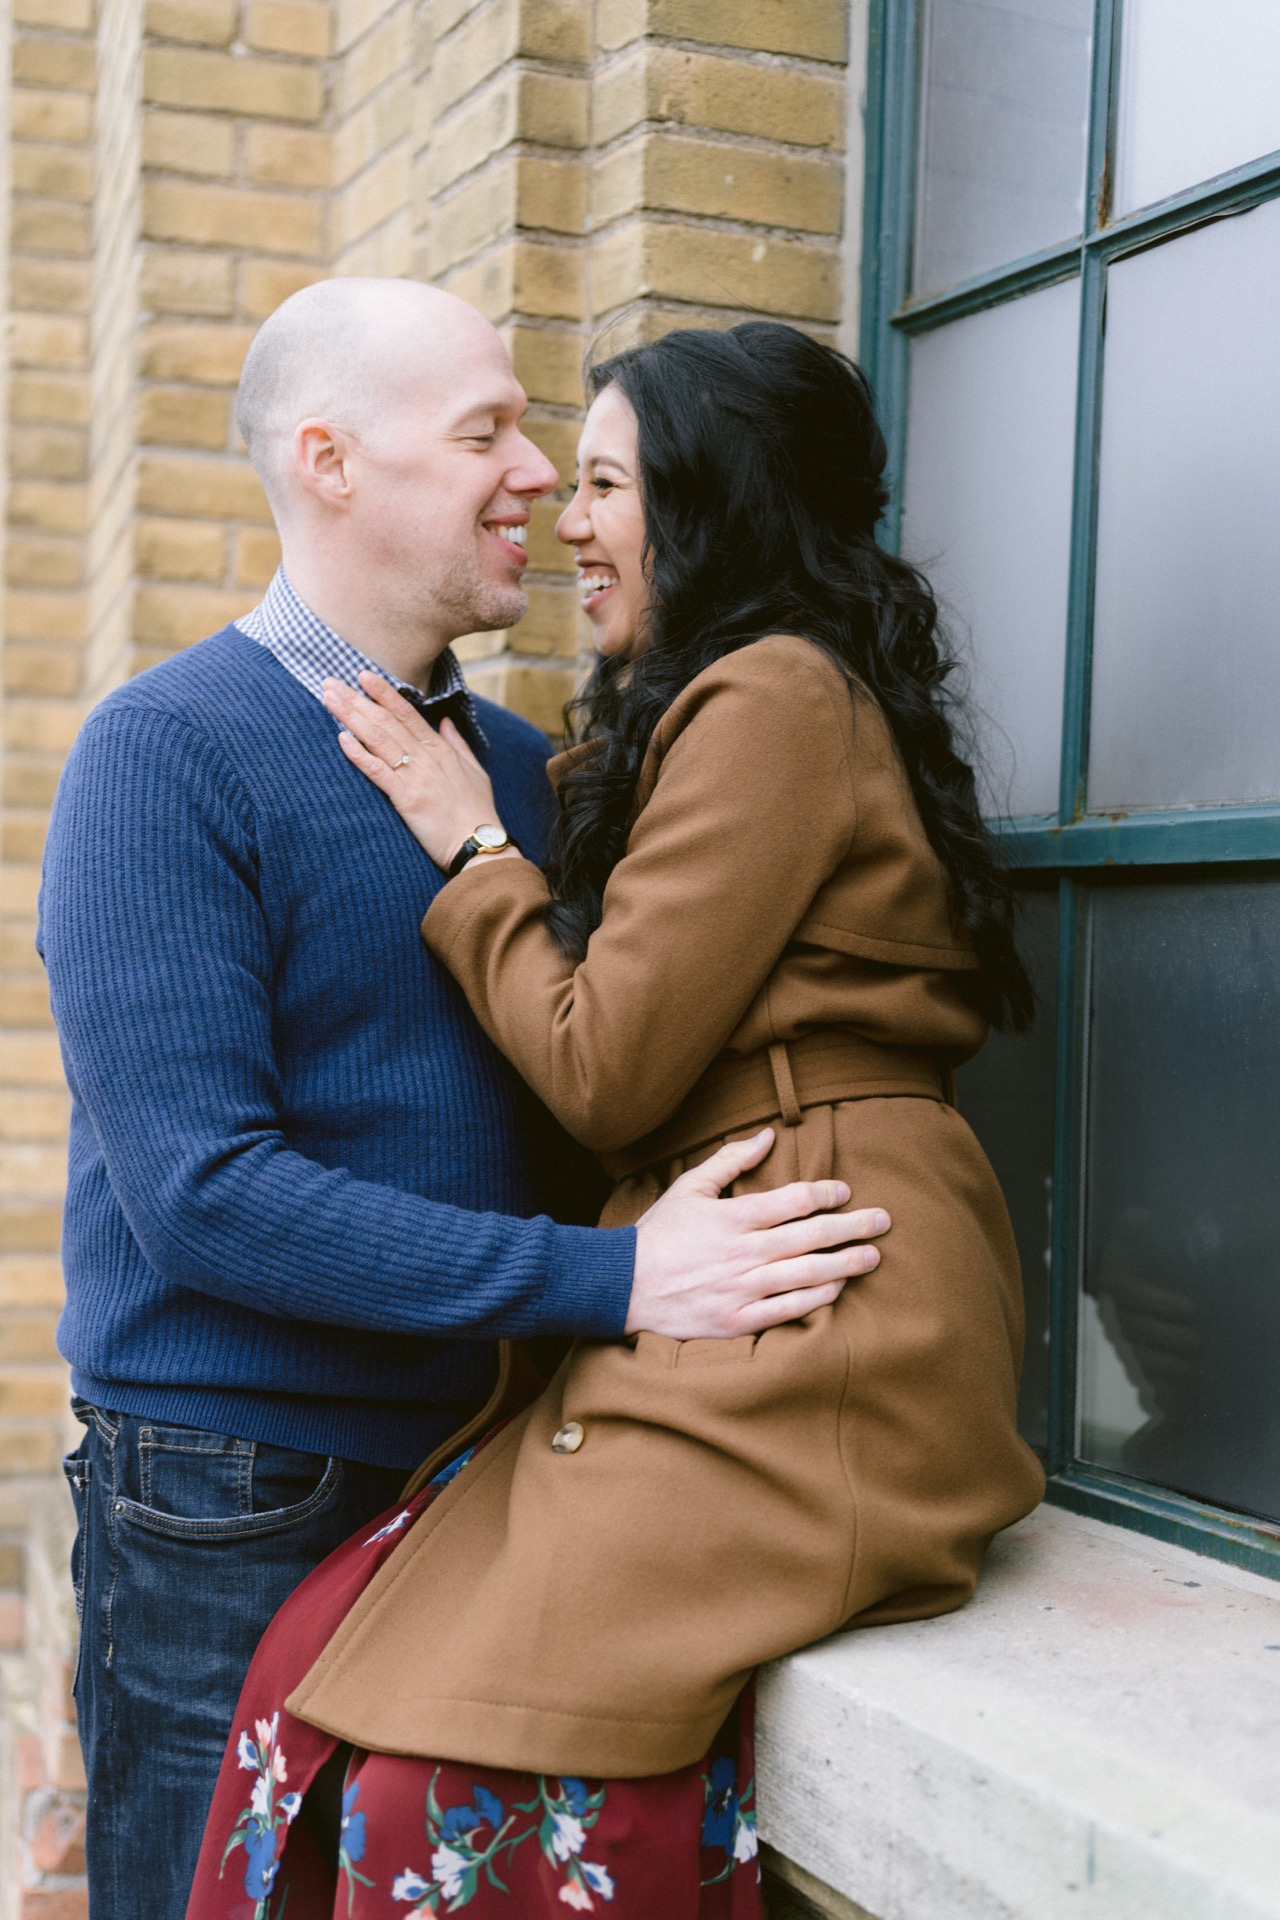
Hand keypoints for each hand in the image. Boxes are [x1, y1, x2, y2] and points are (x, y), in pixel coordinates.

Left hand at [322, 673, 511, 871]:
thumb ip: (458, 743)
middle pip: (386, 721)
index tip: (363, 675)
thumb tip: (446, 721)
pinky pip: (378, 771)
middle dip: (356, 699)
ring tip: (329, 699)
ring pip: (378, 739)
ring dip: (351, 717)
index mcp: (441, 749)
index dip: (383, 693)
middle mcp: (427, 757)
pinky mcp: (407, 799)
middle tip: (330, 682)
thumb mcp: (475, 771)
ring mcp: (416, 776)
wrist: (480, 844)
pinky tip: (341, 738)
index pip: (407, 713)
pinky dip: (359, 754)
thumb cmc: (478, 812)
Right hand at [628, 1127, 889, 1338]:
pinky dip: (817, 1298)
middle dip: (853, 1227)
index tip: (844, 1191)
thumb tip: (768, 1136)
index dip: (824, 1193)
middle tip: (883, 1221)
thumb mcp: (689, 1187)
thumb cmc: (659, 1233)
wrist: (622, 1285)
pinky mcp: (738, 1320)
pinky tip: (837, 1288)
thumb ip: (731, 1159)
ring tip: (873, 1256)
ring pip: (807, 1274)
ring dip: (846, 1264)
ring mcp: (742, 1289)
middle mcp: (744, 1252)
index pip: (793, 1201)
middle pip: (811, 1237)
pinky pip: (788, 1310)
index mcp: (733, 1217)